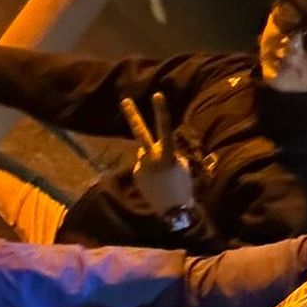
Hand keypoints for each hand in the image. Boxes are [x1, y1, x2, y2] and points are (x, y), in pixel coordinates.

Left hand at [122, 92, 194, 217]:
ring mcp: (141, 166)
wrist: (174, 211)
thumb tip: (153, 149)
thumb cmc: (182, 186)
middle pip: (141, 133)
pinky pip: (144, 166)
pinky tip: (157, 183)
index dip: (161, 111)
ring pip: (145, 153)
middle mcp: (151, 158)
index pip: (165, 129)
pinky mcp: (136, 174)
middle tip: (124, 100)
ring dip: (153, 160)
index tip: (157, 94)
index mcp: (167, 155)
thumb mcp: (181, 166)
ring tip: (162, 177)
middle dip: (133, 115)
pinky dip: (150, 171)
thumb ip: (167, 153)